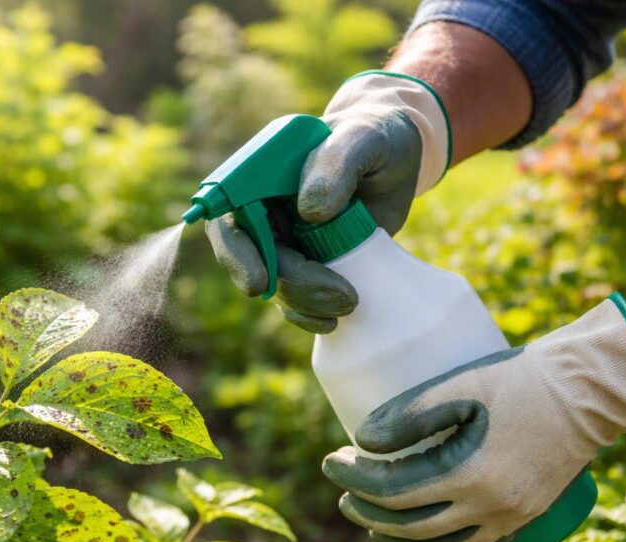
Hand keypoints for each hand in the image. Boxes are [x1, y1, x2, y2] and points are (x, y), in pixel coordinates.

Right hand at [206, 71, 449, 332]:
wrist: (398, 160)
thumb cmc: (375, 138)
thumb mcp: (362, 138)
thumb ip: (336, 163)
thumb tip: (309, 210)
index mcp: (258, 176)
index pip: (227, 215)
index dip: (235, 251)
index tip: (261, 282)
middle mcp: (262, 211)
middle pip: (248, 257)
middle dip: (284, 284)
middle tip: (332, 298)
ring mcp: (284, 240)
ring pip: (275, 283)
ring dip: (304, 302)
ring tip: (349, 302)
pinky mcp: (307, 263)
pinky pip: (294, 298)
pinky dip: (310, 314)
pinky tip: (335, 319)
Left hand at [322, 295, 625, 541]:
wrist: (588, 393)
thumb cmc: (521, 379)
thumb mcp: (460, 383)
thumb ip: (408, 412)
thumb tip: (362, 440)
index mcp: (471, 475)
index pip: (393, 490)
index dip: (355, 478)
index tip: (331, 460)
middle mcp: (490, 508)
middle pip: (408, 524)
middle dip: (366, 509)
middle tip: (341, 488)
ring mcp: (509, 519)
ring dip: (394, 534)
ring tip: (367, 514)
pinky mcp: (522, 518)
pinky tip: (414, 535)